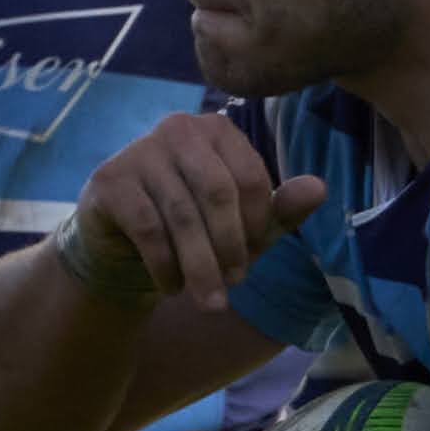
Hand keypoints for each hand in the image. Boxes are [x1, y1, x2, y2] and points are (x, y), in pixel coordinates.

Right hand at [76, 114, 329, 315]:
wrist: (123, 246)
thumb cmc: (193, 228)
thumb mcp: (242, 224)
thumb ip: (279, 208)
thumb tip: (319, 188)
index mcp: (216, 129)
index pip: (250, 177)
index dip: (257, 224)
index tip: (254, 256)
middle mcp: (177, 128)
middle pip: (218, 193)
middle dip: (230, 247)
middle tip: (234, 284)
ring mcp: (139, 150)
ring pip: (182, 215)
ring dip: (200, 267)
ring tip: (210, 302)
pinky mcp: (110, 181)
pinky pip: (148, 228)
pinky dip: (165, 266)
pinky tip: (171, 286)